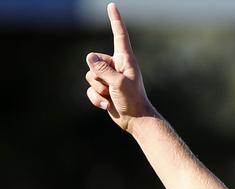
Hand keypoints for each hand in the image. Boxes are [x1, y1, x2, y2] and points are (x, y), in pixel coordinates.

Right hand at [85, 3, 153, 130]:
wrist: (135, 120)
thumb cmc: (133, 100)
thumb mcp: (118, 83)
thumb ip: (103, 69)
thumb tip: (89, 58)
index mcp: (124, 59)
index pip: (119, 35)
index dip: (115, 20)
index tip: (112, 6)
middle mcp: (116, 65)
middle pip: (94, 61)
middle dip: (98, 76)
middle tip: (112, 87)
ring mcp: (109, 78)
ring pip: (90, 76)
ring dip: (98, 89)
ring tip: (111, 97)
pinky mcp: (104, 90)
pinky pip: (90, 90)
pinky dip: (96, 99)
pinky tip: (107, 105)